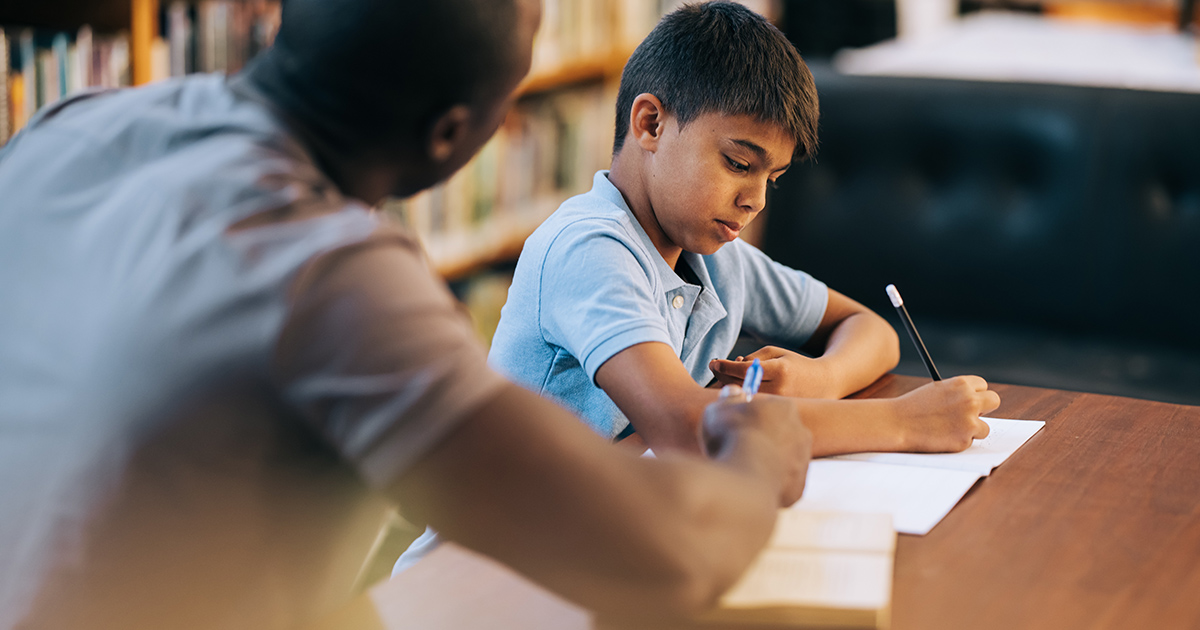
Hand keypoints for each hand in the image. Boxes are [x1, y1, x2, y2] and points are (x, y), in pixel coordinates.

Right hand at [701, 387, 811, 505]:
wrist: (746, 478)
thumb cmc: (731, 438)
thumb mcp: (719, 410)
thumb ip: (728, 399)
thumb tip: (734, 392)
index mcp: (785, 408)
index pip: (768, 408)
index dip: (748, 415)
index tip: (733, 423)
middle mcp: (801, 432)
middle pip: (779, 433)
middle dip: (761, 438)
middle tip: (736, 447)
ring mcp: (803, 462)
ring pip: (781, 460)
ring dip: (764, 462)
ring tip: (740, 468)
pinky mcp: (798, 488)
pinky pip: (781, 484)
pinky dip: (767, 485)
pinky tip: (749, 485)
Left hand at [709, 346, 838, 398]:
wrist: (823, 383)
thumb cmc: (796, 364)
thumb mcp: (776, 353)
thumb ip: (753, 358)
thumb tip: (732, 367)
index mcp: (779, 371)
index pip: (744, 370)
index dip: (725, 366)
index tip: (714, 362)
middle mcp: (778, 390)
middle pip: (740, 385)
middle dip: (723, 375)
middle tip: (715, 367)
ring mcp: (777, 405)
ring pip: (743, 397)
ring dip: (729, 386)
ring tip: (728, 376)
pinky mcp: (776, 414)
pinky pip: (751, 406)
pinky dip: (740, 397)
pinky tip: (738, 389)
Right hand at [890, 376, 1000, 451]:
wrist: (897, 423)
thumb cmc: (912, 407)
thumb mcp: (936, 390)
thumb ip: (957, 394)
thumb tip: (975, 403)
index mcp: (961, 384)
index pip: (983, 386)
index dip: (976, 394)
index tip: (971, 400)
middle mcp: (969, 400)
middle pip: (994, 401)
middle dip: (985, 408)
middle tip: (973, 414)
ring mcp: (969, 421)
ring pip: (985, 426)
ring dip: (972, 429)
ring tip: (948, 429)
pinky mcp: (964, 440)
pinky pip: (970, 441)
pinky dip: (959, 441)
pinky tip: (942, 437)